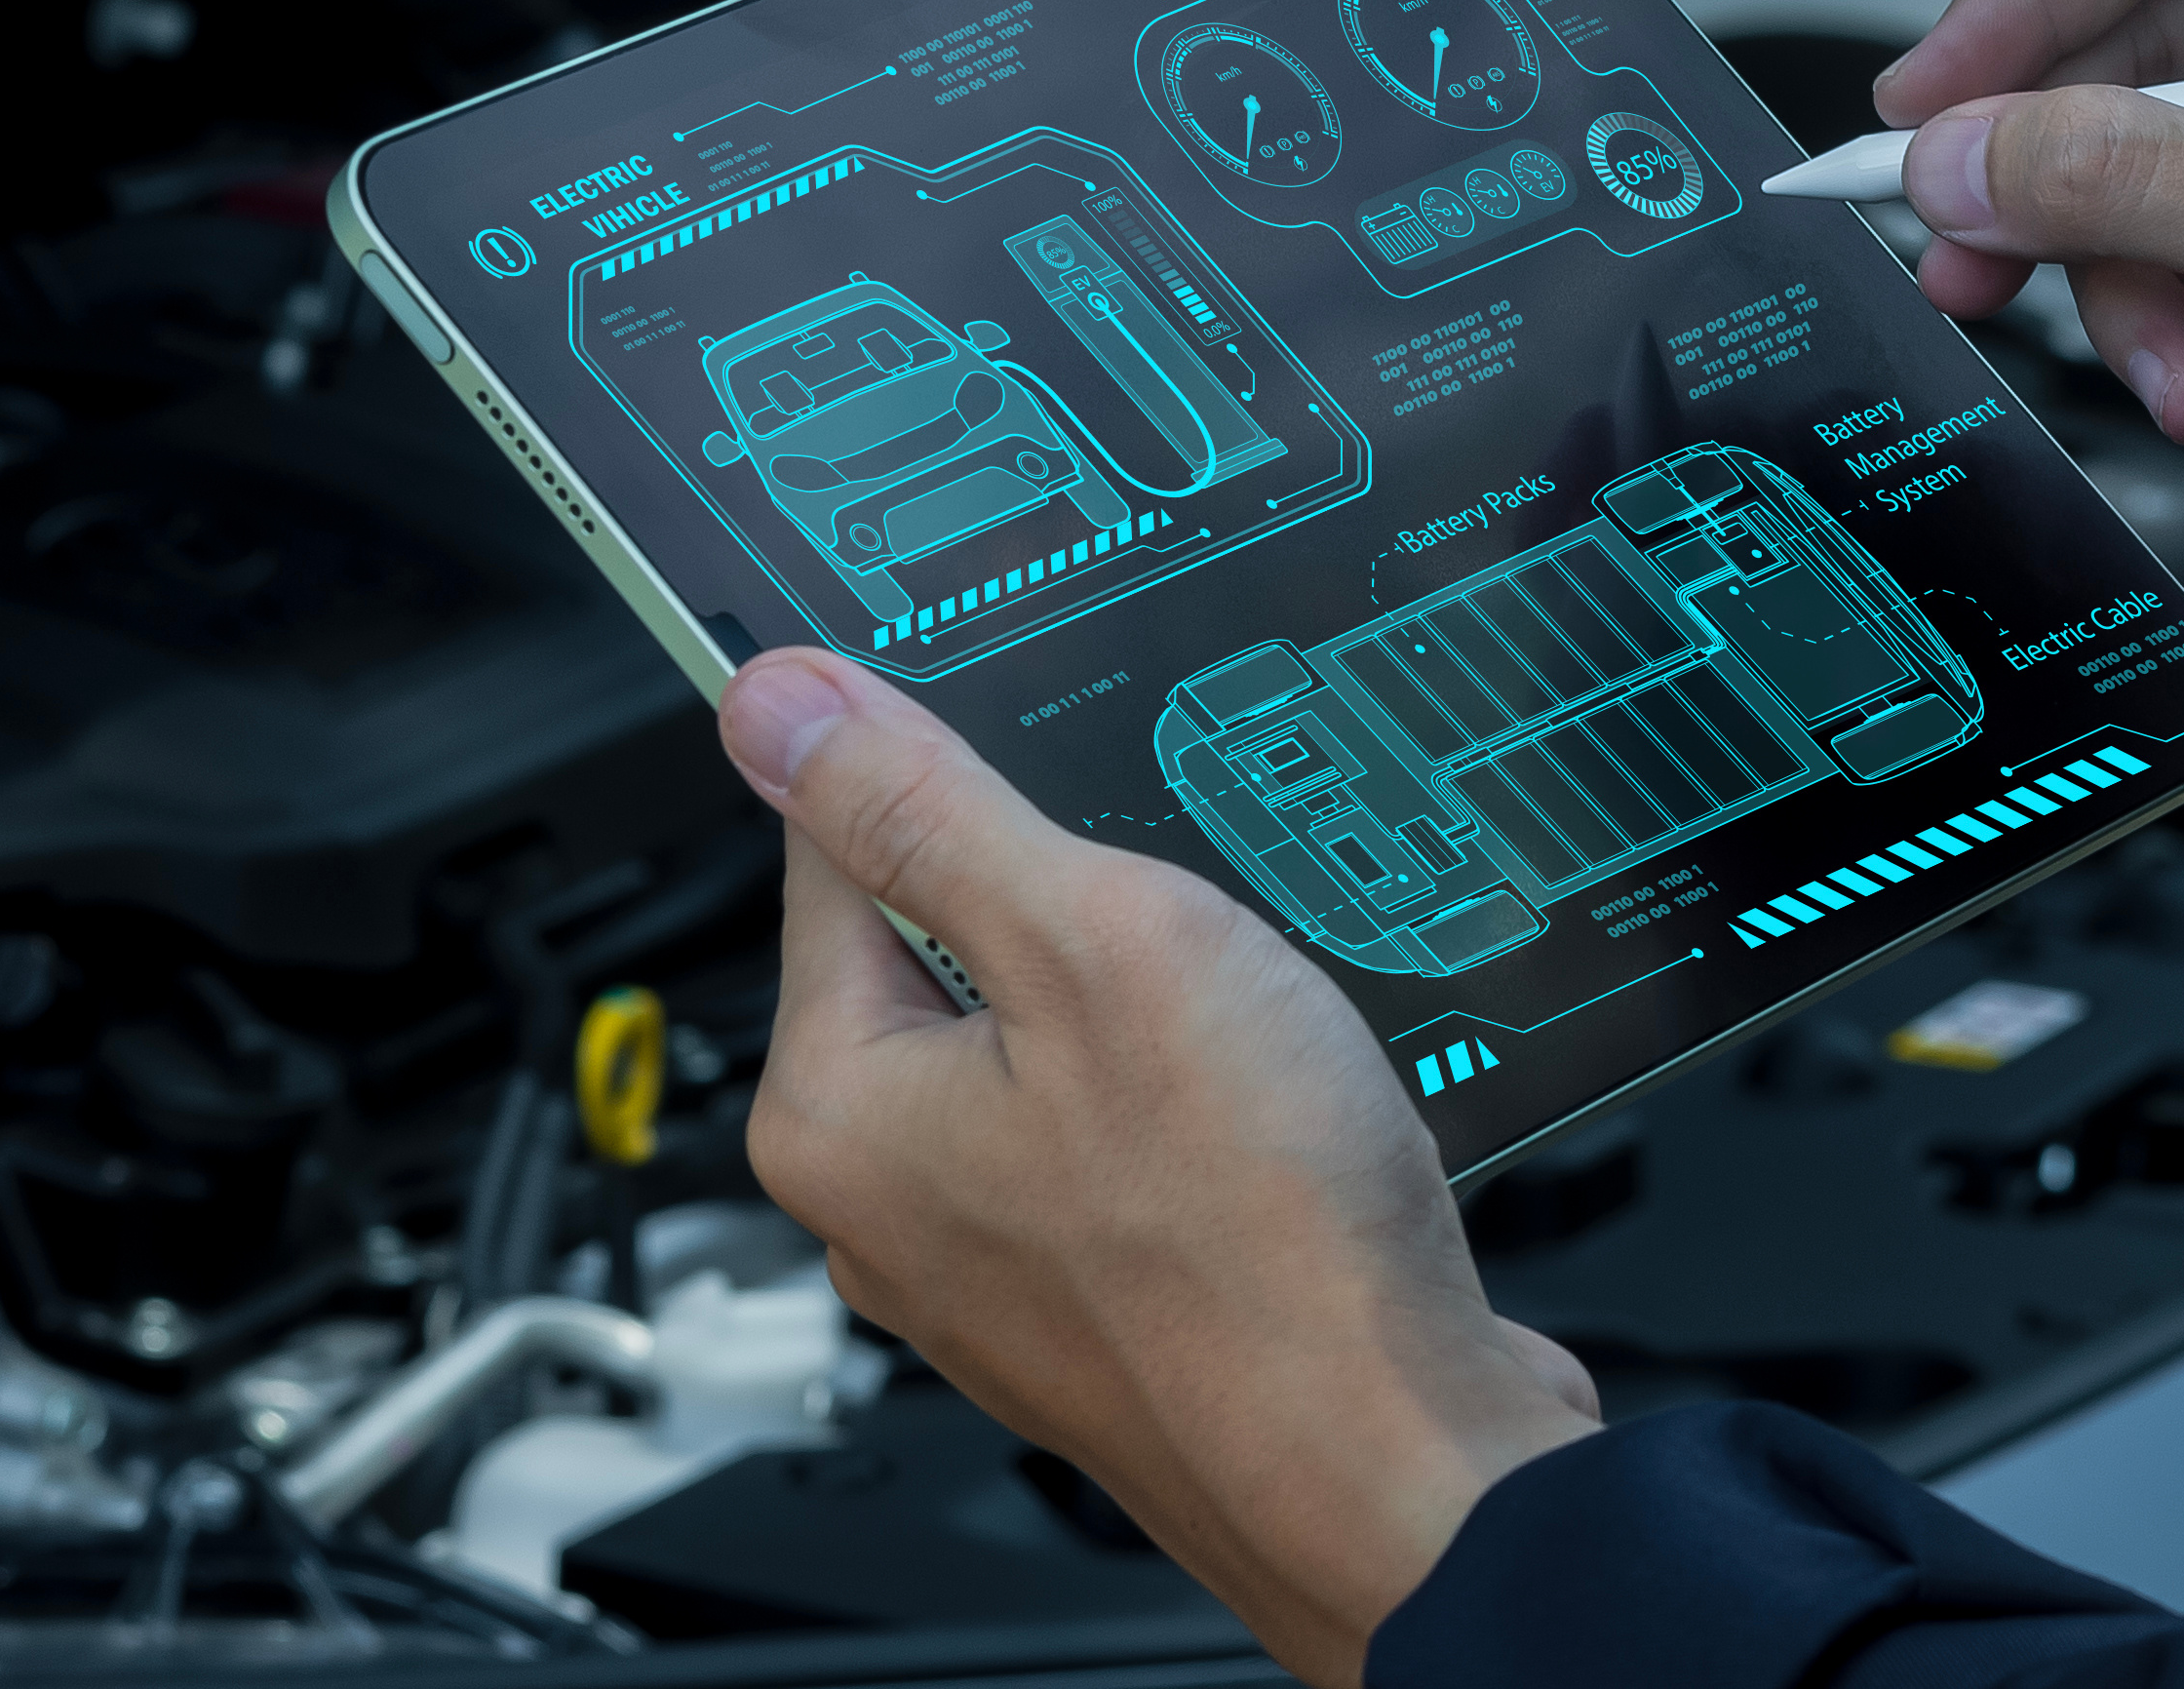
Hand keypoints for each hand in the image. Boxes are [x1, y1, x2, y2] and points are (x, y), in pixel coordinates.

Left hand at [719, 647, 1594, 1684]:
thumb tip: (774, 705)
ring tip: (1249, 1017)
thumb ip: (924, 810)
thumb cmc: (1258, 1252)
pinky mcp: (1108, 1303)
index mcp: (834, 1107)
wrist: (1409, 1479)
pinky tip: (1288, 1106)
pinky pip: (1133, 1140)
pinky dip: (1205, 1100)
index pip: (834, 852)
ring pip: (1060, 1046)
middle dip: (1074, 899)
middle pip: (950, 951)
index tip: (1034, 729)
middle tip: (1183, 909)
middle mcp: (888, 1203)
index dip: (946, 766)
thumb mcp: (1093, 946)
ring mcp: (999, 1267)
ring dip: (1155, 1003)